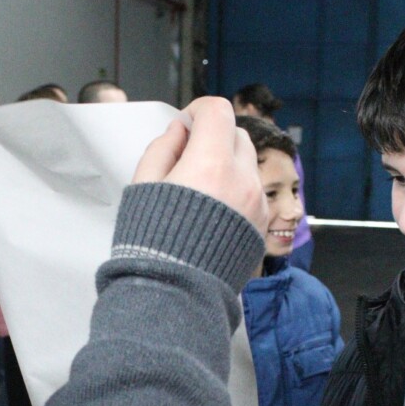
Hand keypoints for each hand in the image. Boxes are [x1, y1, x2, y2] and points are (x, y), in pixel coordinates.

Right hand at [132, 96, 266, 233]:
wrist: (175, 294)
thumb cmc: (153, 243)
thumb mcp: (142, 187)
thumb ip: (162, 149)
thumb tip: (180, 131)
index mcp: (210, 164)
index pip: (218, 111)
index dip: (198, 111)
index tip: (186, 126)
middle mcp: (241, 180)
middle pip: (237, 133)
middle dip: (214, 137)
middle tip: (190, 158)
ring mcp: (257, 204)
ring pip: (248, 163)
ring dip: (228, 163)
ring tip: (201, 189)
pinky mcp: (262, 225)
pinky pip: (253, 191)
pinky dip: (236, 190)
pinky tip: (213, 213)